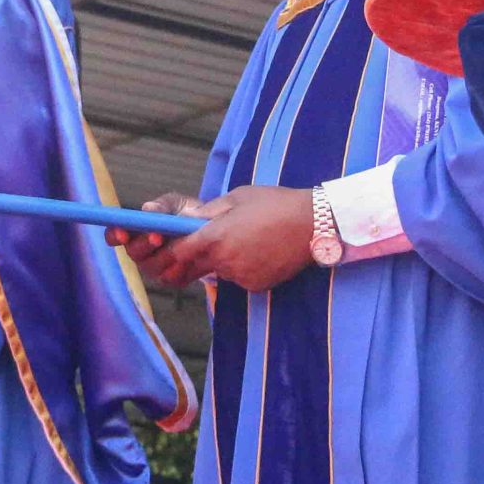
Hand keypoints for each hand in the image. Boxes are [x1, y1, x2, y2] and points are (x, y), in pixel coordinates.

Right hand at [112, 192, 204, 280]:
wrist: (211, 231)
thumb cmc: (186, 214)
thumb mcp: (177, 204)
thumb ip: (163, 205)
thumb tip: (148, 208)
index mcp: (135, 232)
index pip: (114, 236)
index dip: (114, 235)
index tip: (122, 232)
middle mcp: (140, 252)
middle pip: (133, 253)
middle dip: (144, 244)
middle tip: (157, 235)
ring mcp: (155, 267)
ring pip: (152, 267)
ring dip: (164, 256)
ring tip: (180, 244)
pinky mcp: (172, 279)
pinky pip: (171, 277)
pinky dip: (181, 267)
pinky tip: (191, 257)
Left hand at [131, 185, 314, 291]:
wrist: (314, 225)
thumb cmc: (275, 204)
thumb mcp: (237, 198)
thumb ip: (208, 212)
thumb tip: (188, 220)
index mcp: (215, 236)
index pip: (177, 252)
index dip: (170, 250)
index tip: (170, 245)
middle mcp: (224, 261)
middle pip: (191, 268)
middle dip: (189, 259)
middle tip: (200, 245)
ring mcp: (240, 276)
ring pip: (218, 272)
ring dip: (220, 261)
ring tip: (246, 240)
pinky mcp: (256, 285)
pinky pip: (238, 278)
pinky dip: (242, 268)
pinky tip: (260, 251)